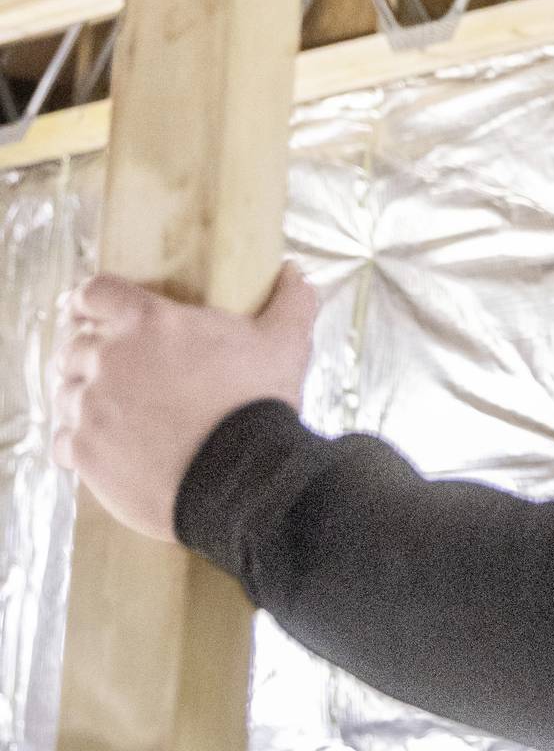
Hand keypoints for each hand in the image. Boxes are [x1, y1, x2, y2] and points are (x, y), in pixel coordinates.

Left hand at [51, 262, 316, 541]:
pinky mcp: (84, 453)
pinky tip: (97, 450)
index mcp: (149, 321)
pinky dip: (74, 443)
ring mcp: (92, 407)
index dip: (88, 301)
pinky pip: (61, 441)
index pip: (93, 292)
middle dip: (84, 354)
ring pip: (63, 393)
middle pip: (72, 346)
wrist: (242, 479)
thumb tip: (294, 272)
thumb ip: (289, 300)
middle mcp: (110, 358)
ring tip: (102, 412)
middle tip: (106, 370)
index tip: (90, 312)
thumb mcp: (285, 342)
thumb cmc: (259, 404)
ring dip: (78, 398)